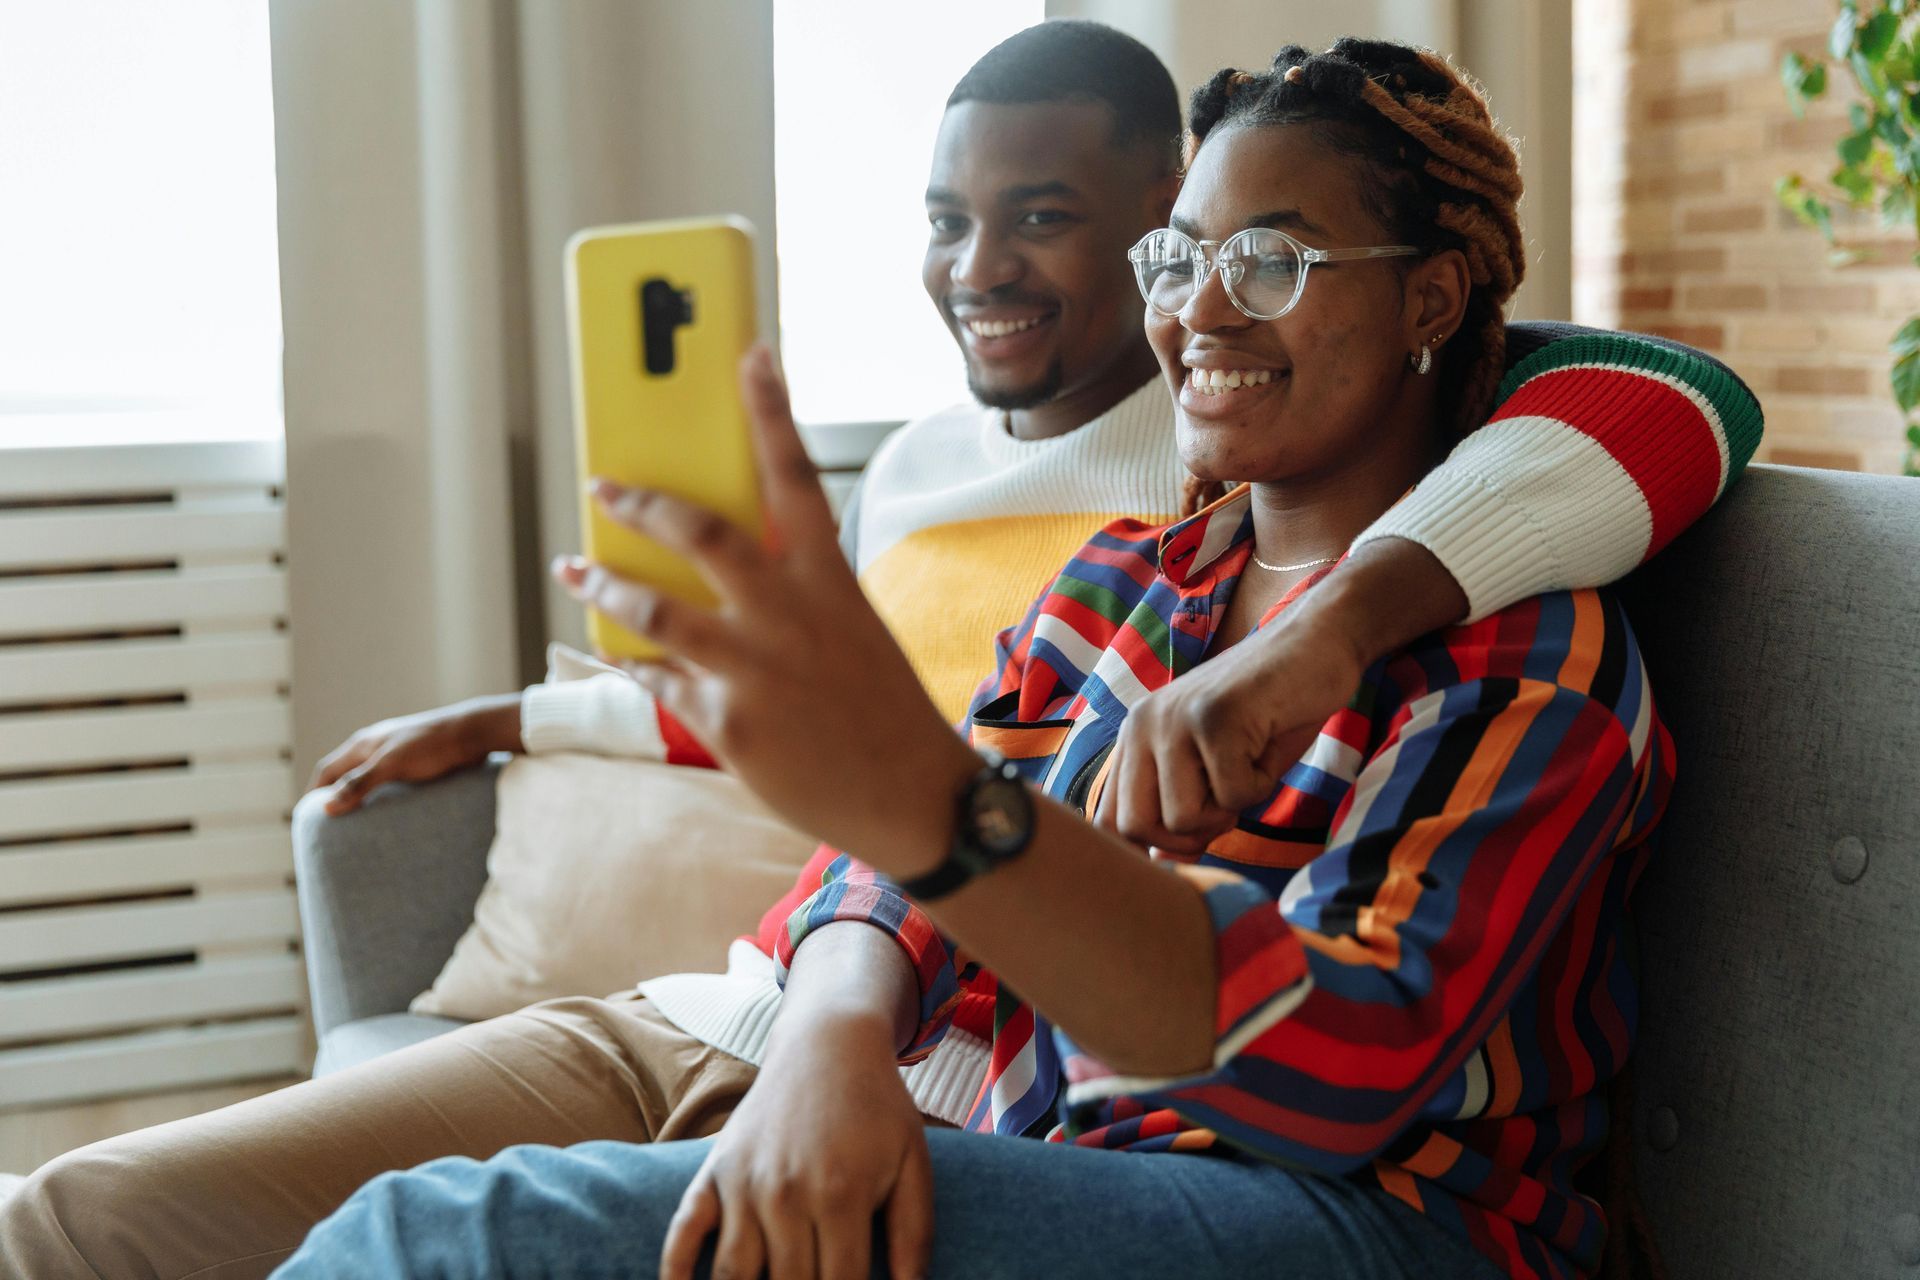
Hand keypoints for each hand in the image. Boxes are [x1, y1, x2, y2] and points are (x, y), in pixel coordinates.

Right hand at [306, 695, 521, 815]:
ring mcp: (396, 751)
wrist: (474, 732)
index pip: (327, 771)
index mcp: (363, 744)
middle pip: (345, 774)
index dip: (315, 794)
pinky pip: (390, 781)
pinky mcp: (417, 760)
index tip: (308, 820)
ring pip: (369, 777)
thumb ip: (361, 783)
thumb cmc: (432, 746)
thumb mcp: (392, 765)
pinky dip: (383, 796)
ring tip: (359, 826)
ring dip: (361, 797)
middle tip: (331, 827)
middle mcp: (376, 745)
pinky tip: (391, 813)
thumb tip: (327, 808)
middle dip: (336, 797)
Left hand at [555, 346, 974, 871]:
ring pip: (654, 609)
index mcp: (830, 579)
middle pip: (700, 532)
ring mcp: (755, 670)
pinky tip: (621, 655)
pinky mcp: (728, 725)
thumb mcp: (850, 628)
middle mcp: (790, 614)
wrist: (911, 797)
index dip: (770, 409)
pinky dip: (637, 664)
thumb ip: (792, 590)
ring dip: (602, 586)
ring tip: (573, 570)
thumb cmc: (879, 708)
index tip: (749, 353)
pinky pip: (661, 679)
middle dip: (640, 502)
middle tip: (603, 486)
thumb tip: (718, 562)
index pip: (795, 474)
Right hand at [660, 1014, 933, 1279]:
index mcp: (840, 1196)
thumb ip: (914, 1236)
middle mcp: (785, 1195)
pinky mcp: (713, 1174)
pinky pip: (682, 1234)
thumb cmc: (877, 1110)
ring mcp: (742, 1184)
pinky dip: (676, 1273)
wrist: (827, 1044)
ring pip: (733, 1277)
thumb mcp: (913, 1165)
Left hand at [1092, 612, 1365, 853]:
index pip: (1109, 820)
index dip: (1148, 849)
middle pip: (1135, 827)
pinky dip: (1263, 785)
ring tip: (1251, 763)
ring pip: (1183, 818)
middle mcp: (1142, 723)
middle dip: (1187, 838)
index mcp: (1135, 735)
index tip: (1191, 844)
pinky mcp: (1214, 717)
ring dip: (1230, 809)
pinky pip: (1233, 795)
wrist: (1318, 642)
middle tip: (1227, 805)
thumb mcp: (1214, 765)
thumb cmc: (1270, 712)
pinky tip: (1269, 743)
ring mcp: (1175, 718)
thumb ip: (1181, 806)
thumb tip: (1160, 864)